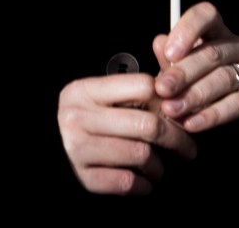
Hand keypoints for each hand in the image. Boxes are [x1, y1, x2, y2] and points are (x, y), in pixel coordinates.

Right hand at [58, 70, 197, 195]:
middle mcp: (78, 116)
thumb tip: (168, 52)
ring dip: (160, 166)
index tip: (178, 112)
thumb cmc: (86, 119)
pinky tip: (145, 182)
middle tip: (189, 147)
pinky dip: (143, 185)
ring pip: (141, 155)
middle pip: (147, 125)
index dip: (166, 99)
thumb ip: (137, 81)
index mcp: (85, 90)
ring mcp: (78, 149)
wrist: (49, 151)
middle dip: (177, 138)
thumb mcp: (103, 94)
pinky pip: (127, 183)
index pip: (142, 86)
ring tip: (161, 167)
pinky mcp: (83, 178)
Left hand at [153, 1, 238, 133]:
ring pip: (225, 77)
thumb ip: (172, 62)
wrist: (234, 132)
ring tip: (173, 109)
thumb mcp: (184, 79)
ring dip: (196, 95)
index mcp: (222, 33)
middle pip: (213, 52)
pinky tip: (194, 123)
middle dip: (183, 72)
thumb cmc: (206, 96)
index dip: (187, 29)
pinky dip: (214, 115)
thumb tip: (159, 41)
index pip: (207, 15)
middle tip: (162, 89)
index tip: (168, 51)